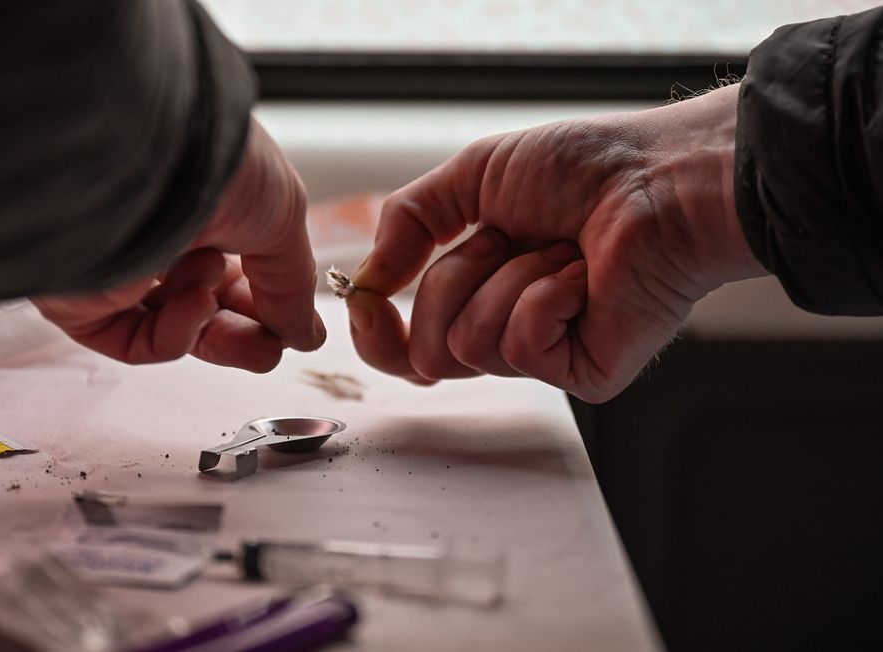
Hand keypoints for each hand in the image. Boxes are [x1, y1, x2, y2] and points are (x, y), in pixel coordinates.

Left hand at [34, 117, 324, 369]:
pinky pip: (135, 340)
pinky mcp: (83, 299)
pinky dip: (176, 334)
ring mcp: (119, 267)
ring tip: (217, 295)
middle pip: (207, 308)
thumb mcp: (283, 220)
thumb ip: (294, 286)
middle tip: (269, 349)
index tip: (293, 328)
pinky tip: (194, 301)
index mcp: (202, 205)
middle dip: (244, 334)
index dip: (268, 303)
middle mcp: (158, 233)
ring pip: (173, 329)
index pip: (236, 271)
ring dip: (213, 327)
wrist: (149, 156)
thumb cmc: (216, 165)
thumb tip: (306, 335)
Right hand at [347, 84, 765, 401]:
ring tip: (560, 251)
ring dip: (506, 279)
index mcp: (480, 289)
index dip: (376, 332)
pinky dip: (541, 296)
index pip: (406, 346)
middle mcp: (508, 327)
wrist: (659, 176)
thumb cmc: (586, 168)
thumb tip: (366, 280)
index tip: (367, 299)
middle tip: (508, 239)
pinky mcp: (581, 374)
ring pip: (467, 347)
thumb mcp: (475, 175)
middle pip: (426, 351)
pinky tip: (582, 275)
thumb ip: (409, 221)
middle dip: (452, 282)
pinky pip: (518, 349)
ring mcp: (545, 355)